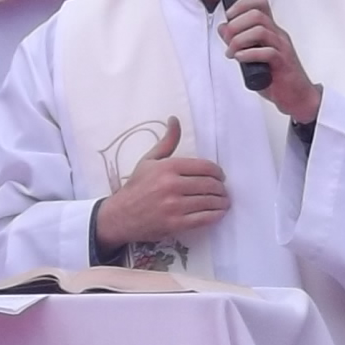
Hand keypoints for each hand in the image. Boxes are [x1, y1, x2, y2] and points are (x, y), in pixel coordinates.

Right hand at [93, 117, 228, 246]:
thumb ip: (167, 142)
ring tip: (224, 202)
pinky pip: (204, 219)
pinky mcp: (176, 224)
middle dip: (221, 188)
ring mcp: (174, 206)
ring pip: (209, 202)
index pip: (205, 167)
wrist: (120, 216)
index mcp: (168, 167)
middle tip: (223, 191)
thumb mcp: (149, 160)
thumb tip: (175, 119)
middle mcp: (172, 185)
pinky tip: (218, 213)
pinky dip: (216, 215)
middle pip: (210, 185)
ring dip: (222, 202)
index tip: (220, 176)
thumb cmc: (137, 187)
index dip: (218, 172)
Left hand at [219, 0, 321, 125]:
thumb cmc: (278, 78)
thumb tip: (223, 28)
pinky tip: (240, 59)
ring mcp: (282, 48)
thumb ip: (239, 41)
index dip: (241, 5)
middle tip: (227, 39)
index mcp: (272, 31)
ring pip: (260, 30)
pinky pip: (267, 52)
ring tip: (232, 52)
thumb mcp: (254, 56)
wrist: (298, 97)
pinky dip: (249, 54)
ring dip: (239, 40)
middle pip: (257, 14)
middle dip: (236, 24)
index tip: (229, 16)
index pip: (259, 4)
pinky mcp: (283, 63)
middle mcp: (278, 35)